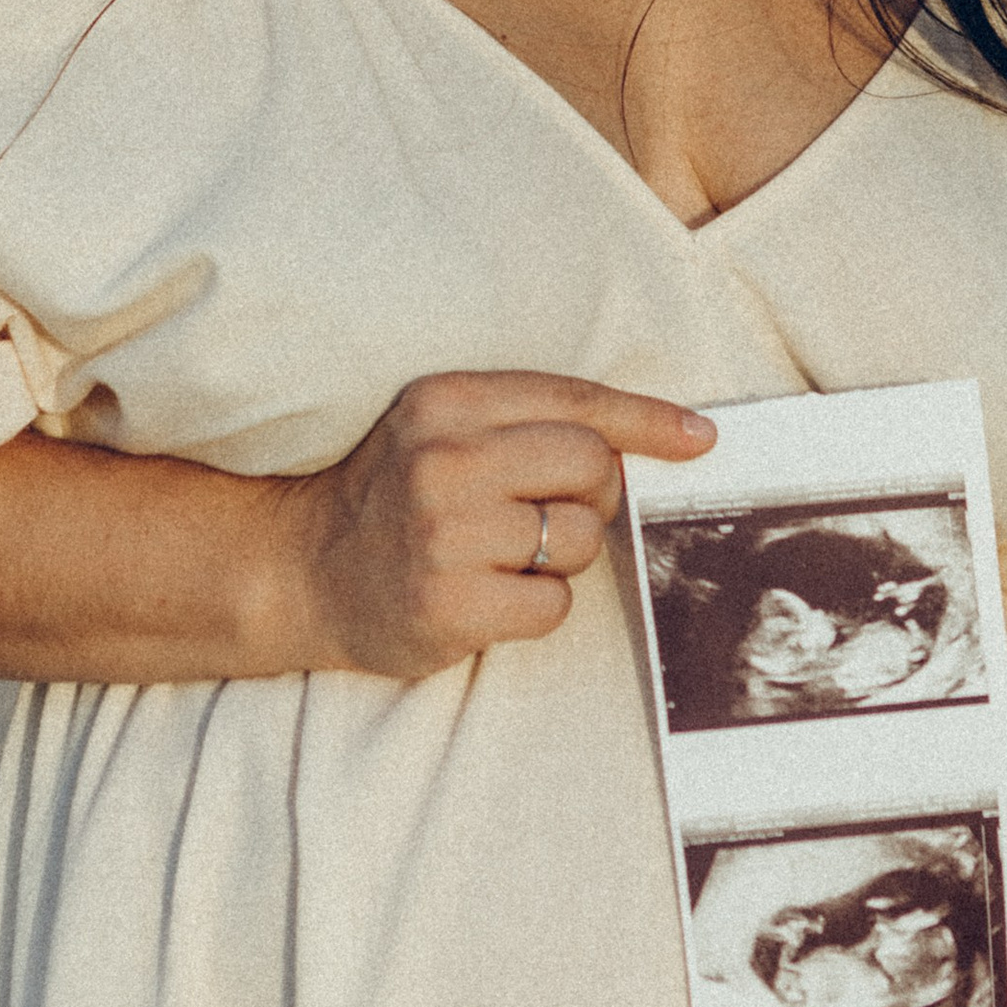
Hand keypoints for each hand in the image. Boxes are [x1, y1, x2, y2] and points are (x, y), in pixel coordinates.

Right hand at [268, 371, 713, 682]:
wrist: (305, 570)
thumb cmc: (397, 494)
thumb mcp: (445, 428)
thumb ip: (533, 421)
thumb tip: (675, 434)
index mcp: (445, 400)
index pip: (575, 402)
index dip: (648, 421)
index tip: (701, 438)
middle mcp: (443, 459)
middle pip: (591, 466)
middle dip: (595, 494)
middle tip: (551, 511)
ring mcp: (443, 535)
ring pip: (580, 538)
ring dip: (564, 555)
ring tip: (505, 554)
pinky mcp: (448, 604)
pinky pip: (554, 604)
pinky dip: (538, 605)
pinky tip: (491, 595)